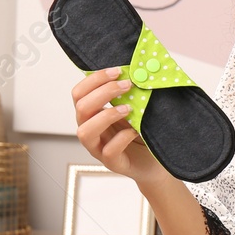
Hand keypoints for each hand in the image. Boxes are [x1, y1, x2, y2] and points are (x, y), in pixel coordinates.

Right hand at [71, 67, 172, 184]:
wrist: (155, 162)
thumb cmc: (142, 133)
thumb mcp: (134, 110)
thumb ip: (130, 94)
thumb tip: (138, 71)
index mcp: (93, 114)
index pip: (79, 93)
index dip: (94, 79)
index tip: (117, 71)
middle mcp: (91, 130)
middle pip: (81, 108)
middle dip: (103, 92)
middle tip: (127, 85)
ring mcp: (99, 148)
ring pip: (85, 132)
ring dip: (106, 115)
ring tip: (128, 109)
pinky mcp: (112, 163)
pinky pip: (108, 151)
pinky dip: (122, 138)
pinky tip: (135, 131)